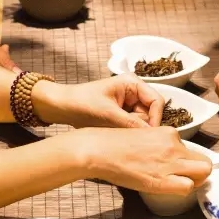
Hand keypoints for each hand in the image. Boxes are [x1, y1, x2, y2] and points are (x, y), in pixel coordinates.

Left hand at [35, 75, 164, 128]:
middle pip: (151, 113)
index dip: (156, 119)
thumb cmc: (82, 103)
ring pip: (142, 122)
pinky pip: (132, 126)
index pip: (157, 101)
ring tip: (115, 131)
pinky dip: (126, 132)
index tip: (149, 136)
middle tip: (125, 133)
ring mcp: (128, 103)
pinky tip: (114, 133)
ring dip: (132, 130)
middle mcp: (134, 91)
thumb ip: (131, 124)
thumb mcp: (108, 114)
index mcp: (132, 83)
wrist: (62, 107)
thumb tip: (151, 136)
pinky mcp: (122, 114)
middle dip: (141, 126)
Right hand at [75, 126, 212, 194]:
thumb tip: (170, 157)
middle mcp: (174, 145)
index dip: (190, 162)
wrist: (99, 150)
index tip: (183, 168)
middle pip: (205, 163)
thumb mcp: (144, 136)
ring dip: (194, 181)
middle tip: (185, 179)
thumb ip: (161, 145)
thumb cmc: (115, 144)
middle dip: (199, 173)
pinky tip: (168, 188)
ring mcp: (170, 162)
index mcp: (169, 133)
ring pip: (202, 174)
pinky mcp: (162, 180)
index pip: (193, 150)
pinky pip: (187, 187)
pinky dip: (182, 190)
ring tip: (176, 184)